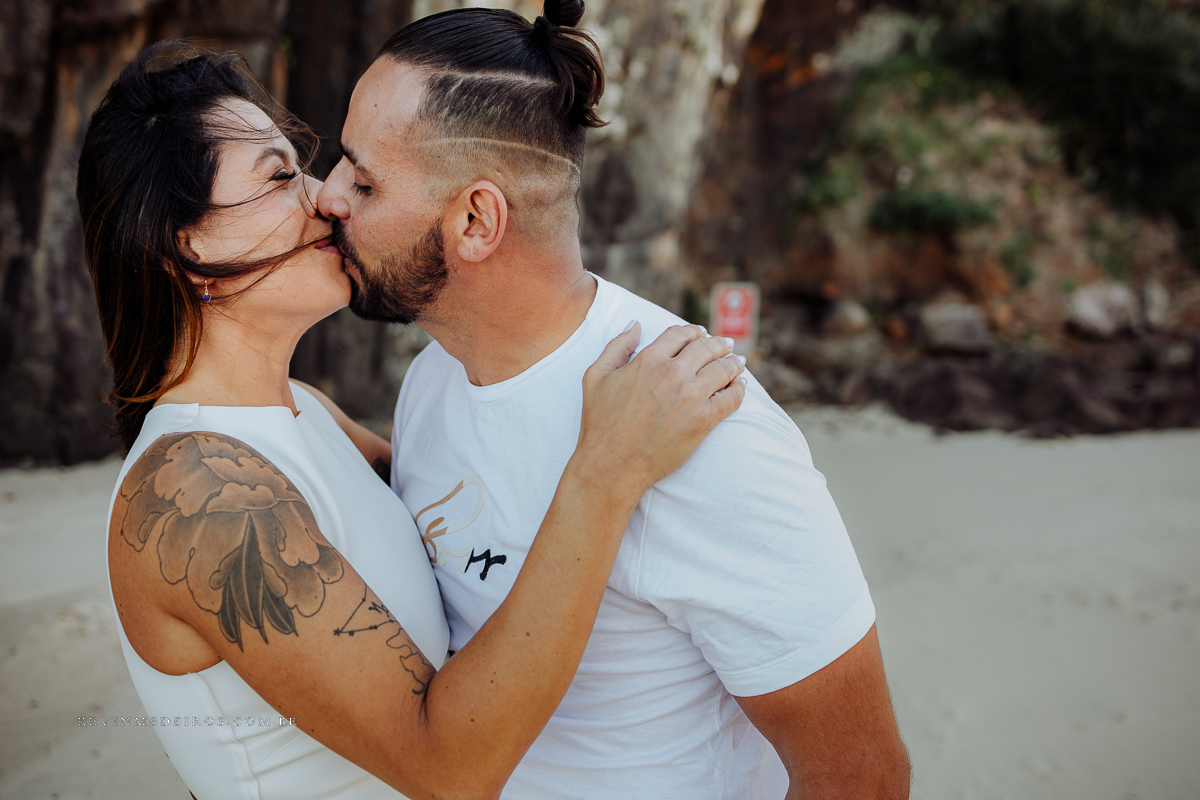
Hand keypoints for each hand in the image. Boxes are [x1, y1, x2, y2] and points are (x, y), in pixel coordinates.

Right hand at [571, 323, 745, 507]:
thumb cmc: (600, 423)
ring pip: (724, 368)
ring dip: (733, 361)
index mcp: (649, 359)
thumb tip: (636, 325)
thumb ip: (617, 346)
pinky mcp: (704, 420)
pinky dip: (739, 388)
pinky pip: (732, 397)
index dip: (693, 332)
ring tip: (738, 362)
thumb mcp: (595, 376)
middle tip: (726, 344)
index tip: (700, 335)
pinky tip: (739, 385)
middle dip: (718, 343)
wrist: (613, 464)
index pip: (681, 334)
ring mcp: (692, 396)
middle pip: (707, 347)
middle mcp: (673, 373)